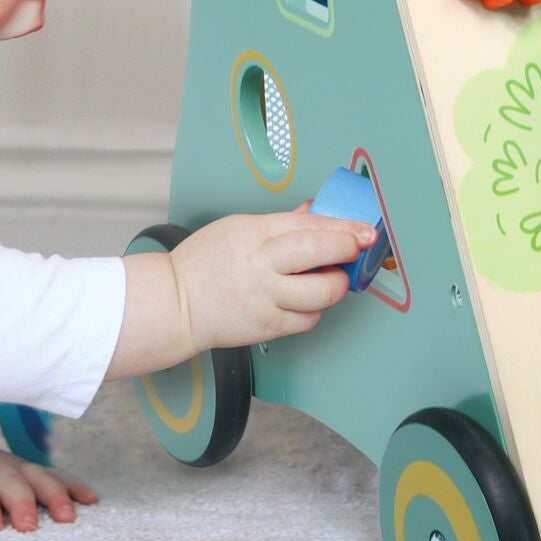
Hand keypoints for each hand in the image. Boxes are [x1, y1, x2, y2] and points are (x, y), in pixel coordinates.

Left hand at [0, 432, 99, 533]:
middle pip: (12, 482)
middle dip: (22, 503)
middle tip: (30, 527)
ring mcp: (14, 465)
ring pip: (38, 476)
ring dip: (54, 495)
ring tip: (68, 517)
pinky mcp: (28, 470)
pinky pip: (55, 475)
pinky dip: (73, 485)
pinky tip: (91, 500)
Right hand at [170, 202, 374, 353]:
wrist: (177, 303)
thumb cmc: (204, 262)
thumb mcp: (238, 227)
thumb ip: (282, 223)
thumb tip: (316, 213)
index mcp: (254, 234)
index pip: (309, 225)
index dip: (343, 227)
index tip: (363, 229)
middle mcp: (263, 267)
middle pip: (319, 254)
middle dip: (347, 249)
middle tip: (357, 248)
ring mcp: (267, 299)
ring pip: (321, 294)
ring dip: (335, 284)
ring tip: (329, 277)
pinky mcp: (269, 327)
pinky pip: (308, 319)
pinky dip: (314, 309)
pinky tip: (305, 299)